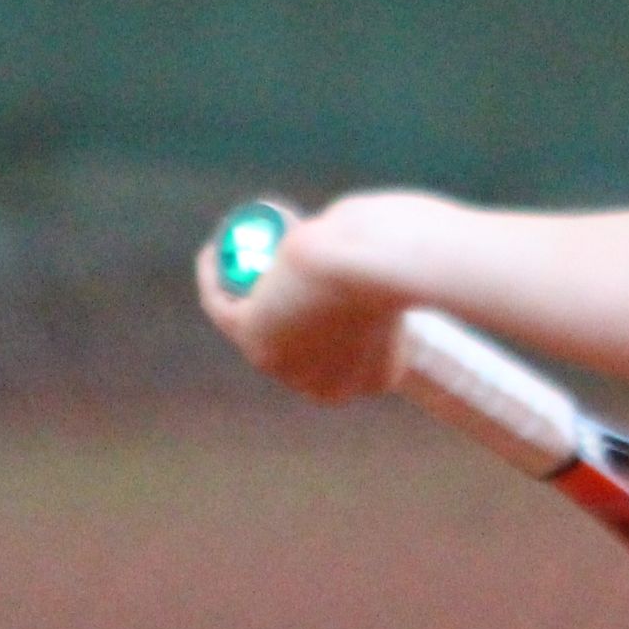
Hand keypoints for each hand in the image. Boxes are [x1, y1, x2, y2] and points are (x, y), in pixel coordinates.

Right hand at [195, 200, 409, 403]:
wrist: (375, 262)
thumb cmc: (402, 261)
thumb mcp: (413, 272)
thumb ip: (415, 277)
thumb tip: (405, 269)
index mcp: (372, 380)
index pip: (340, 344)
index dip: (323, 304)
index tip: (319, 265)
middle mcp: (325, 386)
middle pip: (294, 333)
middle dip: (280, 298)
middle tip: (285, 248)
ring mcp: (284, 366)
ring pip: (257, 317)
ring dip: (243, 286)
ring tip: (251, 242)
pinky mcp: (251, 337)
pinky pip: (223, 304)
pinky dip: (213, 276)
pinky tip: (215, 249)